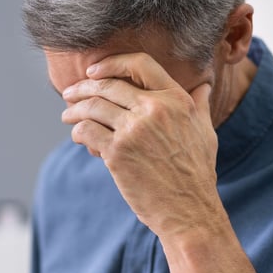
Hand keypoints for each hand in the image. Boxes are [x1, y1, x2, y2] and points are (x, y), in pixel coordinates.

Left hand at [60, 53, 224, 239]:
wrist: (189, 210)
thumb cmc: (197, 173)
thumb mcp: (205, 132)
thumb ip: (198, 105)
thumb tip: (203, 86)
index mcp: (176, 99)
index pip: (140, 64)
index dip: (111, 63)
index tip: (94, 70)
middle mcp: (154, 109)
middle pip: (108, 85)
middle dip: (83, 87)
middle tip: (69, 94)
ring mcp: (134, 130)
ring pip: (92, 106)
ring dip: (73, 110)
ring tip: (67, 116)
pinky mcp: (117, 152)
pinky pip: (86, 131)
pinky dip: (77, 131)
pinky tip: (78, 137)